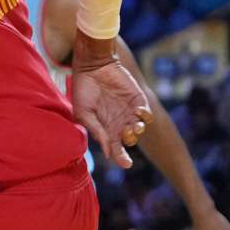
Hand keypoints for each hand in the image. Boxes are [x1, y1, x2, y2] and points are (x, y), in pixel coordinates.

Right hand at [70, 35, 151, 167]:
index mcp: (105, 128)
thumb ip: (96, 130)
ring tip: (133, 127)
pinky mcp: (138, 101)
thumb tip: (108, 152)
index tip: (126, 163)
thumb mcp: (83, 112)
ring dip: (138, 131)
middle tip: (125, 135)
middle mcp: (118, 123)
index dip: (121, 158)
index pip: (115, 148)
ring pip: (139, 129)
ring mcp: (129, 112)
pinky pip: (146, 115)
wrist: (93, 65)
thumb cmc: (83, 89)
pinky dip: (145, 117)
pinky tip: (137, 112)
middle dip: (129, 141)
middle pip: (129, 140)